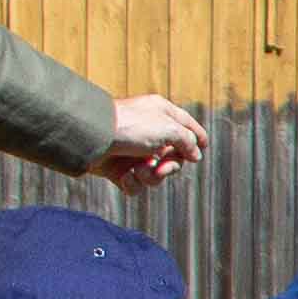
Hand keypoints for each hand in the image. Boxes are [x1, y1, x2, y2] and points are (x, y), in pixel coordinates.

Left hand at [95, 94, 211, 188]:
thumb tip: (196, 154)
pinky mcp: (119, 169)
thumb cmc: (131, 126)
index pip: (186, 124)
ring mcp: (133, 152)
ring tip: (137, 170)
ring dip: (150, 176)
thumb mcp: (168, 128)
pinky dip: (133, 183)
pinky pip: (136, 184)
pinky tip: (125, 176)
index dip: (197, 136)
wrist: (92, 138)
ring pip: (155, 174)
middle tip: (161, 168)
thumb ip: (187, 141)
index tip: (205, 147)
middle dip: (170, 166)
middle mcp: (149, 132)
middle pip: (174, 156)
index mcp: (161, 114)